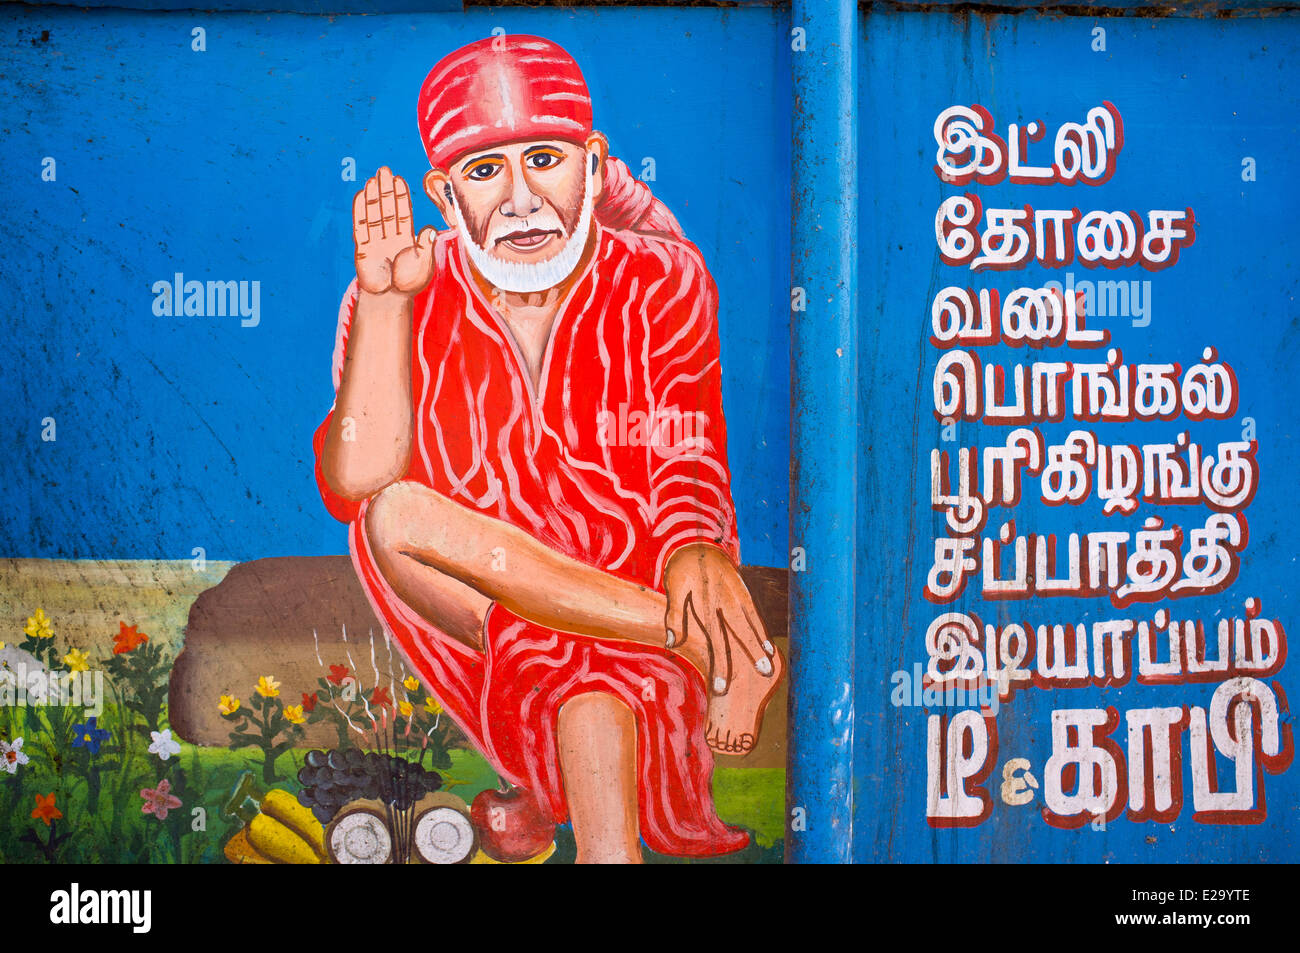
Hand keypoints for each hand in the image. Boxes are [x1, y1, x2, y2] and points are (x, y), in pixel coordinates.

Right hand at [353, 166, 436, 297]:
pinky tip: (360, 196)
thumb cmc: (409, 283)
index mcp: (407, 238)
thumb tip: (429, 230)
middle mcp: (391, 235)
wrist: (390, 298)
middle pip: (387, 208)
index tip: (399, 180)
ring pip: (374, 214)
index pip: (403, 213)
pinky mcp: (363, 248)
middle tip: (384, 170)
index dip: (401, 197)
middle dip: (386, 189)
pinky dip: (360, 211)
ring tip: (373, 179)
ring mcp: (376, 240)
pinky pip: (361, 226)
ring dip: (373, 196)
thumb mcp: (423, 265)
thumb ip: (425, 247)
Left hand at [662, 543, 774, 694]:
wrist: (696, 542)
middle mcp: (725, 601)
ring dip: (760, 643)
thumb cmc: (682, 570)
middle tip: (765, 673)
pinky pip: (755, 612)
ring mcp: (737, 595)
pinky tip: (768, 644)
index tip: (722, 686)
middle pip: (740, 631)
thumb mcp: (673, 590)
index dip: (720, 664)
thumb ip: (674, 617)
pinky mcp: (743, 590)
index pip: (716, 639)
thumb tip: (672, 644)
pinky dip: (762, 628)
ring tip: (770, 663)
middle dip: (751, 653)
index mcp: (707, 604)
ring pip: (752, 622)